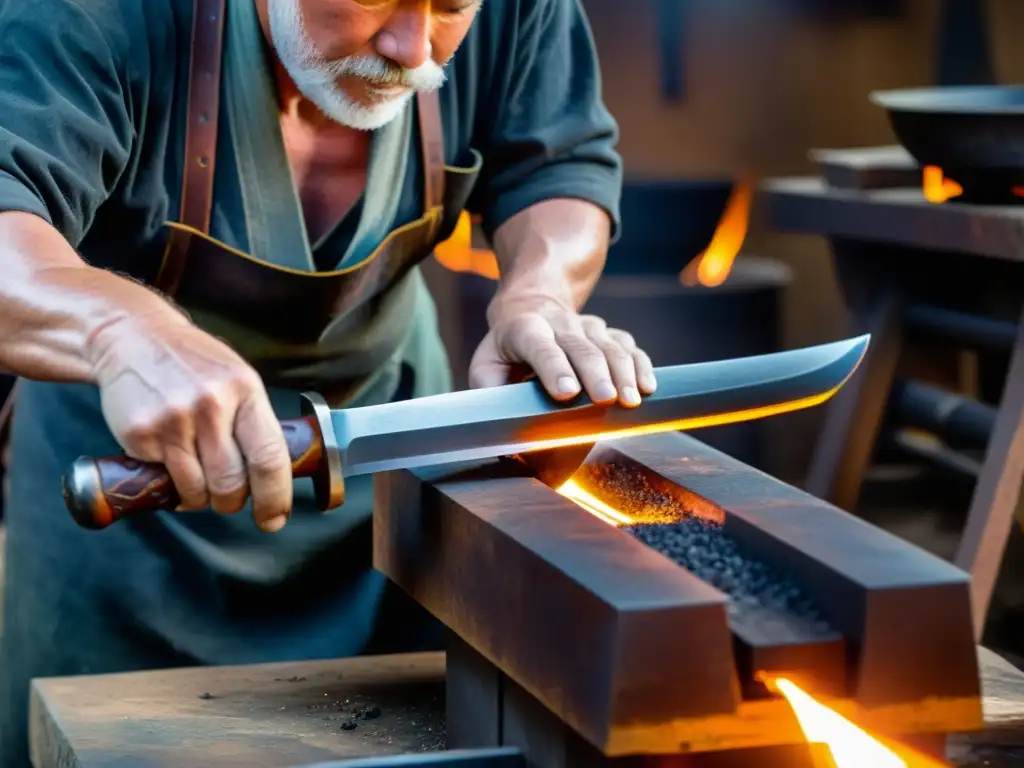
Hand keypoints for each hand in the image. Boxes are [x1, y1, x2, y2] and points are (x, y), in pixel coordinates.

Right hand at [86, 309, 292, 531]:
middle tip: (229, 500)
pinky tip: (170, 462)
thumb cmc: (194, 363)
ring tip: (198, 481)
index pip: (269, 457)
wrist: (132, 336)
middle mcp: (211, 405)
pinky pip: (164, 480)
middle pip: (232, 483)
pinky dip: (171, 484)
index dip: (275, 497)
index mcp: (245, 391)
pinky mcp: (140, 434)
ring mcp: (173, 420)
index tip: (273, 518)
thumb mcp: (237, 379)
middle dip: (232, 502)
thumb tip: (273, 476)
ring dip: (201, 499)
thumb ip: (254, 421)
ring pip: (197, 490)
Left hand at [469, 297, 656, 405]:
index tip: (567, 393)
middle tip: (606, 400)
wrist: (532, 304)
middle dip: (595, 374)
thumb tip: (502, 431)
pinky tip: (648, 387)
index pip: (540, 346)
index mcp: (524, 328)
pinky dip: (641, 366)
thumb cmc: (506, 349)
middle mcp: (559, 323)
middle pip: (581, 348)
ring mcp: (588, 326)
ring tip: (631, 401)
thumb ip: (490, 394)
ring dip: (623, 374)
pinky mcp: (609, 333)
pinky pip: (629, 347)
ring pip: (610, 346)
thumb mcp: (485, 365)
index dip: (554, 368)